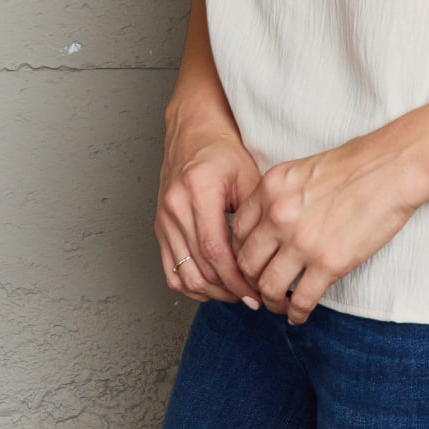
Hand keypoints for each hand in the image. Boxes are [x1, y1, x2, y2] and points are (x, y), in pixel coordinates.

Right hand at [155, 119, 263, 304]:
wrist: (194, 131)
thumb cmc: (223, 149)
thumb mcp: (249, 175)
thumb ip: (256, 215)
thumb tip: (269, 257)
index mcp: (198, 191)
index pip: (215, 251)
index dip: (236, 279)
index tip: (255, 293)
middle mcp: (175, 207)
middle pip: (199, 268)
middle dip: (228, 290)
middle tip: (252, 297)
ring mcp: (163, 219)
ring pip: (183, 275)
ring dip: (211, 292)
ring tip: (236, 293)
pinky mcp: (160, 228)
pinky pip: (170, 270)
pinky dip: (191, 284)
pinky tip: (213, 285)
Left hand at [230, 136, 422, 323]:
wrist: (393, 168)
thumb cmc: (357, 164)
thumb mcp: (303, 170)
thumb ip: (280, 196)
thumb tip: (269, 225)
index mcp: (271, 187)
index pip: (237, 230)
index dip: (240, 251)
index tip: (253, 262)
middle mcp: (278, 215)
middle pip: (246, 262)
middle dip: (251, 280)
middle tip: (262, 286)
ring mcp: (302, 241)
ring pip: (268, 286)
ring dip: (271, 301)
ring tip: (280, 305)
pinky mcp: (328, 263)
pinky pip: (301, 300)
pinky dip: (297, 314)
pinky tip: (299, 315)